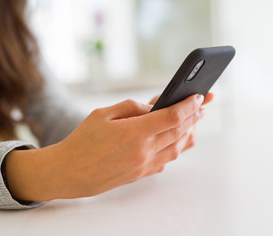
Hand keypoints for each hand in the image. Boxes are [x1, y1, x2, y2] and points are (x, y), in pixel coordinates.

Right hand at [5, 94, 204, 201]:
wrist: (69, 173)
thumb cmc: (82, 141)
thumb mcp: (103, 114)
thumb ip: (132, 107)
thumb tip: (154, 107)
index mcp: (134, 133)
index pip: (172, 116)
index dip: (188, 105)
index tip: (198, 96)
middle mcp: (143, 151)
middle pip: (179, 131)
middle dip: (194, 116)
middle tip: (203, 106)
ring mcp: (144, 165)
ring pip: (177, 148)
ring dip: (189, 132)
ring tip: (195, 120)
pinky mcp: (142, 174)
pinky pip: (167, 159)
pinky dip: (177, 147)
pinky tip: (178, 139)